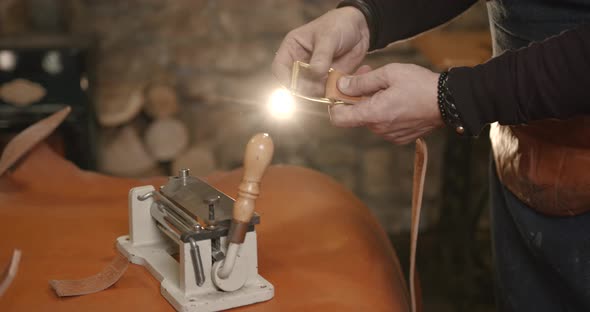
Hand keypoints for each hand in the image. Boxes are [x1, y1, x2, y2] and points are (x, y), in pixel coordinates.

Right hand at [272, 7, 369, 89]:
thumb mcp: (328, 37)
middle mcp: (300, 64)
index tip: (296, 85)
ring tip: (334, 84)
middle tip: (319, 87)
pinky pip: (326, 94)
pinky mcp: (327, 82)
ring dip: (320, 94)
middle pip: (294, 84)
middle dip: (305, 89)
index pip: (279, 69)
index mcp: (292, 49)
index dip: (285, 79)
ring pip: (310, 92)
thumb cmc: (338, 25)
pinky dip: (332, 94)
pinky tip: (341, 87)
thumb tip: (315, 73)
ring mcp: (314, 75)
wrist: (360, 29)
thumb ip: (321, 56)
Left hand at [329, 63, 443, 144]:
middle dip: (358, 96)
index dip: (335, 105)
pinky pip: (383, 124)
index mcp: (373, 114)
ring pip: (370, 118)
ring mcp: (390, 135)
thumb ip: (362, 82)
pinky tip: (397, 99)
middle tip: (369, 76)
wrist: (449, 102)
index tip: (340, 92)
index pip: (339, 119)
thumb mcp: (389, 74)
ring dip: (373, 102)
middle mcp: (379, 129)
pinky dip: (385, 111)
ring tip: (388, 86)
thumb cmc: (420, 85)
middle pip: (356, 115)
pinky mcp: (399, 137)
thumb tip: (341, 86)